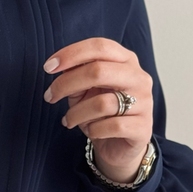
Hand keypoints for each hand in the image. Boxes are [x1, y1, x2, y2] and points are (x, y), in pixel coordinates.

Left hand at [43, 37, 153, 182]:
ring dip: (76, 114)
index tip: (48, 67)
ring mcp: (144, 102)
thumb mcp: (85, 91)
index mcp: (126, 61)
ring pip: (101, 103)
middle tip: (49, 96)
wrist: (120, 145)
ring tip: (69, 120)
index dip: (72, 54)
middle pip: (98, 71)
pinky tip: (91, 132)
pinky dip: (94, 130)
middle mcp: (138, 77)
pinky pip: (111, 126)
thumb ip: (76, 76)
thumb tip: (60, 67)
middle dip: (66, 84)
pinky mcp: (142, 127)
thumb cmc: (101, 113)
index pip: (100, 47)